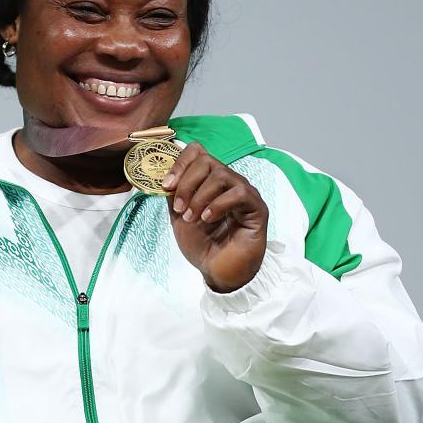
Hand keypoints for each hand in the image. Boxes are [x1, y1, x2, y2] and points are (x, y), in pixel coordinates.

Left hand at [162, 142, 268, 292]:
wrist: (216, 270)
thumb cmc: (201, 244)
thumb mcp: (178, 215)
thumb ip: (174, 193)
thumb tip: (164, 175)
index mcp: (209, 180)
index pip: (198, 152)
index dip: (179, 163)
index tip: (166, 185)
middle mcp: (228, 181)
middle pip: (207, 160)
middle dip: (187, 183)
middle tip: (179, 207)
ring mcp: (244, 192)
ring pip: (222, 174)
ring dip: (200, 196)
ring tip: (192, 217)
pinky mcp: (257, 207)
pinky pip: (239, 193)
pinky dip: (218, 204)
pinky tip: (208, 218)